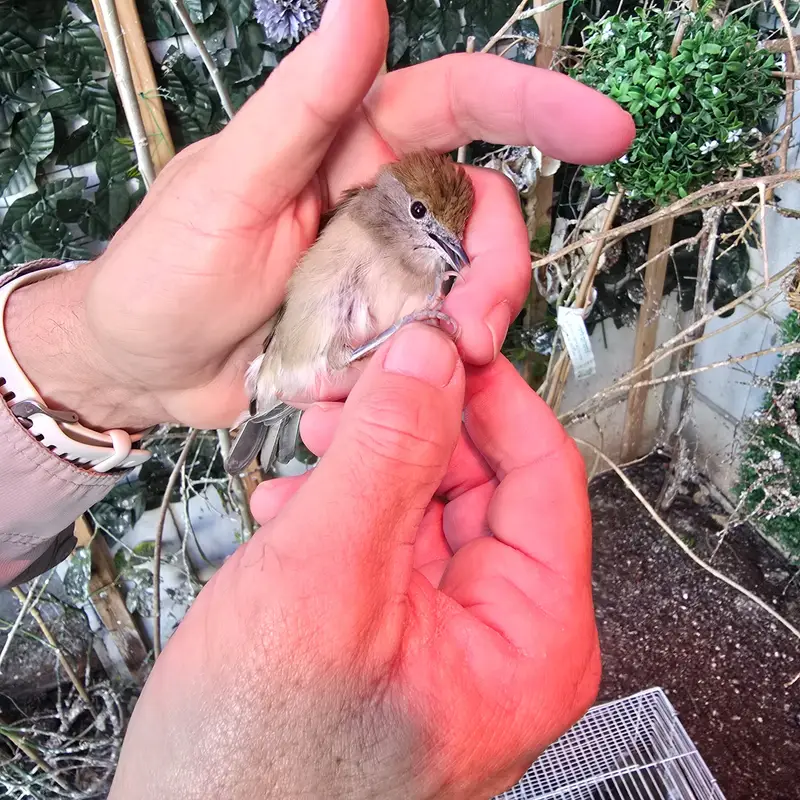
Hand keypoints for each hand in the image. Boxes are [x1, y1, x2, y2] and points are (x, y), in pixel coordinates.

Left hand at [5, 0, 632, 431]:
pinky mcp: (379, 336)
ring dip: (472, 325)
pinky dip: (432, 370)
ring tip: (439, 363)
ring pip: (470, 287)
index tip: (606, 130)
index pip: (460, 104)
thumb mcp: (229, 183)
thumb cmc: (165, 269)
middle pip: (484, 215)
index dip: (537, 107)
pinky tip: (396, 388)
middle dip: (500, 266)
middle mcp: (381, 206)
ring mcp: (384, 277)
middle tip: (476, 326)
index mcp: (350, 146)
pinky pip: (434, 347)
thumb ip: (302, 102)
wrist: (145, 369)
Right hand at [109, 324, 596, 799]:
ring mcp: (452, 641)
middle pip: (481, 485)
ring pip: (427, 509)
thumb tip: (430, 358)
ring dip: (371, 463)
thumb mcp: (327, 578)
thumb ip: (387, 452)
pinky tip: (294, 508)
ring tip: (313, 444)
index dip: (488, 394)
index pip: (542, 470)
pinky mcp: (400, 640)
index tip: (441, 341)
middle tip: (353, 388)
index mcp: (533, 635)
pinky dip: (346, 512)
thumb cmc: (262, 765)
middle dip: (411, 426)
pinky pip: (392, 548)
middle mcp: (505, 638)